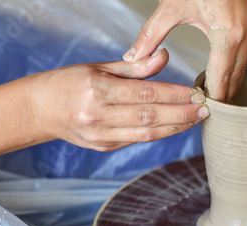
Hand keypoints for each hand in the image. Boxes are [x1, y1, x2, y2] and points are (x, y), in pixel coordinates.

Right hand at [29, 49, 208, 151]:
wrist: (41, 110)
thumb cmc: (70, 83)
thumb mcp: (99, 68)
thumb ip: (135, 68)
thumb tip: (165, 57)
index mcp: (97, 91)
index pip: (146, 94)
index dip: (174, 95)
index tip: (196, 93)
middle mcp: (99, 116)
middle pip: (150, 117)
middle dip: (182, 114)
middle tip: (205, 109)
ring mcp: (101, 136)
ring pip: (147, 134)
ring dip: (175, 128)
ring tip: (196, 120)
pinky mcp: (104, 147)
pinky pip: (137, 141)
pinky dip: (159, 134)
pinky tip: (175, 126)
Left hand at [124, 0, 246, 101]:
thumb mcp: (171, 7)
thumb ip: (151, 35)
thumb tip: (134, 56)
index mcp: (226, 33)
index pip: (221, 78)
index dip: (214, 97)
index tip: (206, 111)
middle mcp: (243, 33)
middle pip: (236, 76)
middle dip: (224, 95)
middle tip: (212, 112)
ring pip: (244, 66)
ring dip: (232, 82)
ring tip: (218, 98)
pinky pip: (246, 52)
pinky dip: (236, 66)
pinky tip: (225, 73)